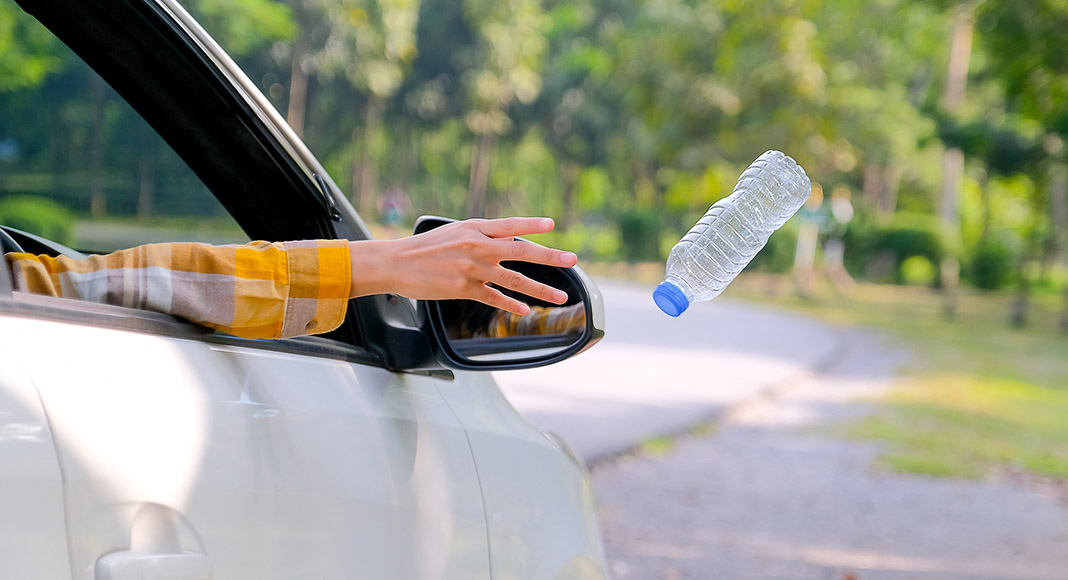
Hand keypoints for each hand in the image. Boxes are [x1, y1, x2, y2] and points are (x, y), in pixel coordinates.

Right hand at [349, 217, 578, 314]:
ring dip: (541, 289)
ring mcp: (472, 269)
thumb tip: (506, 240)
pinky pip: (495, 298)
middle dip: (550, 256)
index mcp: (474, 228)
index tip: (552, 225)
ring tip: (560, 297)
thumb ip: (481, 236)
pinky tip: (526, 310)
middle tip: (572, 260)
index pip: (509, 224)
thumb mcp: (454, 232)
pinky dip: (512, 304)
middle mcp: (477, 247)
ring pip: (515, 279)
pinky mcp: (464, 289)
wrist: (395, 263)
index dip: (532, 224)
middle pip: (521, 251)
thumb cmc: (424, 248)